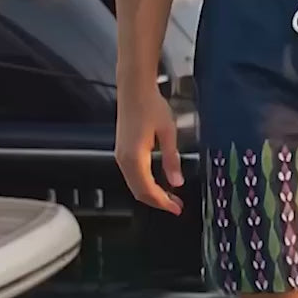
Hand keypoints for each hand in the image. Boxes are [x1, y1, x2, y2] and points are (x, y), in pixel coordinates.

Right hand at [115, 86, 183, 214]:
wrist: (134, 89)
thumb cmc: (150, 105)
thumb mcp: (168, 132)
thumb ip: (171, 159)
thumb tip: (177, 182)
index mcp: (135, 157)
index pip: (148, 190)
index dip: (163, 202)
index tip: (176, 208)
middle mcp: (124, 159)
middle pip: (138, 191)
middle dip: (157, 201)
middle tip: (175, 205)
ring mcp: (121, 155)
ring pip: (134, 185)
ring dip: (150, 193)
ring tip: (169, 196)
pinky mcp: (122, 151)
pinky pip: (132, 175)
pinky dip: (144, 184)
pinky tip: (157, 182)